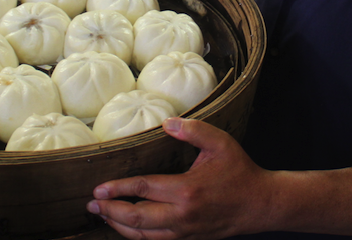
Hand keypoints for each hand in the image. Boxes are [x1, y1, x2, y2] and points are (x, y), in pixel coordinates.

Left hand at [87, 117, 272, 239]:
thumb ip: (193, 130)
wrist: (260, 204)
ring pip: (143, 235)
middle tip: (92, 203)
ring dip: (119, 226)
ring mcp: (184, 231)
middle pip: (136, 218)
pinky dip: (137, 235)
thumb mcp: (220, 142)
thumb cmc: (239, 170)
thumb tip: (166, 122)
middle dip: (110, 211)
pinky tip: (129, 227)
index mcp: (187, 190)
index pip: (143, 190)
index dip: (118, 188)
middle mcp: (182, 215)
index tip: (99, 187)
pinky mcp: (189, 239)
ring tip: (103, 215)